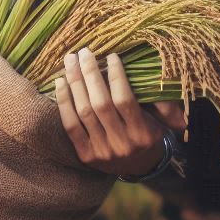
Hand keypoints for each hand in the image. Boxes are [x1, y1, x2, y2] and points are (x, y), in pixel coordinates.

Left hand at [55, 48, 188, 177]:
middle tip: (84, 52)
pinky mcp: (85, 156)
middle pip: (100, 103)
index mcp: (143, 134)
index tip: (111, 55)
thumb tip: (158, 75)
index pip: (124, 100)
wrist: (139, 167)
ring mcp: (102, 151)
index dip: (116, 76)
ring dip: (75, 83)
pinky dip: (64, 102)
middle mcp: (122, 144)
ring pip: (84, 111)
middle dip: (90, 74)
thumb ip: (159, 101)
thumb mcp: (159, 120)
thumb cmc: (148, 134)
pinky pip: (70, 126)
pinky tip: (60, 82)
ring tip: (70, 61)